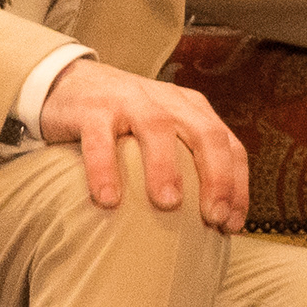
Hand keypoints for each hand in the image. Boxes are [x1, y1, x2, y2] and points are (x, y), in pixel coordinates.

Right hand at [38, 59, 249, 230]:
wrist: (70, 82)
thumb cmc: (126, 122)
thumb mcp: (164, 133)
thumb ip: (185, 163)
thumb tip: (209, 223)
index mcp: (191, 109)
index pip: (228, 144)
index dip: (236, 185)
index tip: (231, 224)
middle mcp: (167, 102)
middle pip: (204, 133)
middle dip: (216, 176)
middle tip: (213, 216)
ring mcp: (130, 101)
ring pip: (157, 129)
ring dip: (166, 168)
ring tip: (169, 205)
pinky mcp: (92, 108)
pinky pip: (100, 139)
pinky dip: (105, 168)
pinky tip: (108, 200)